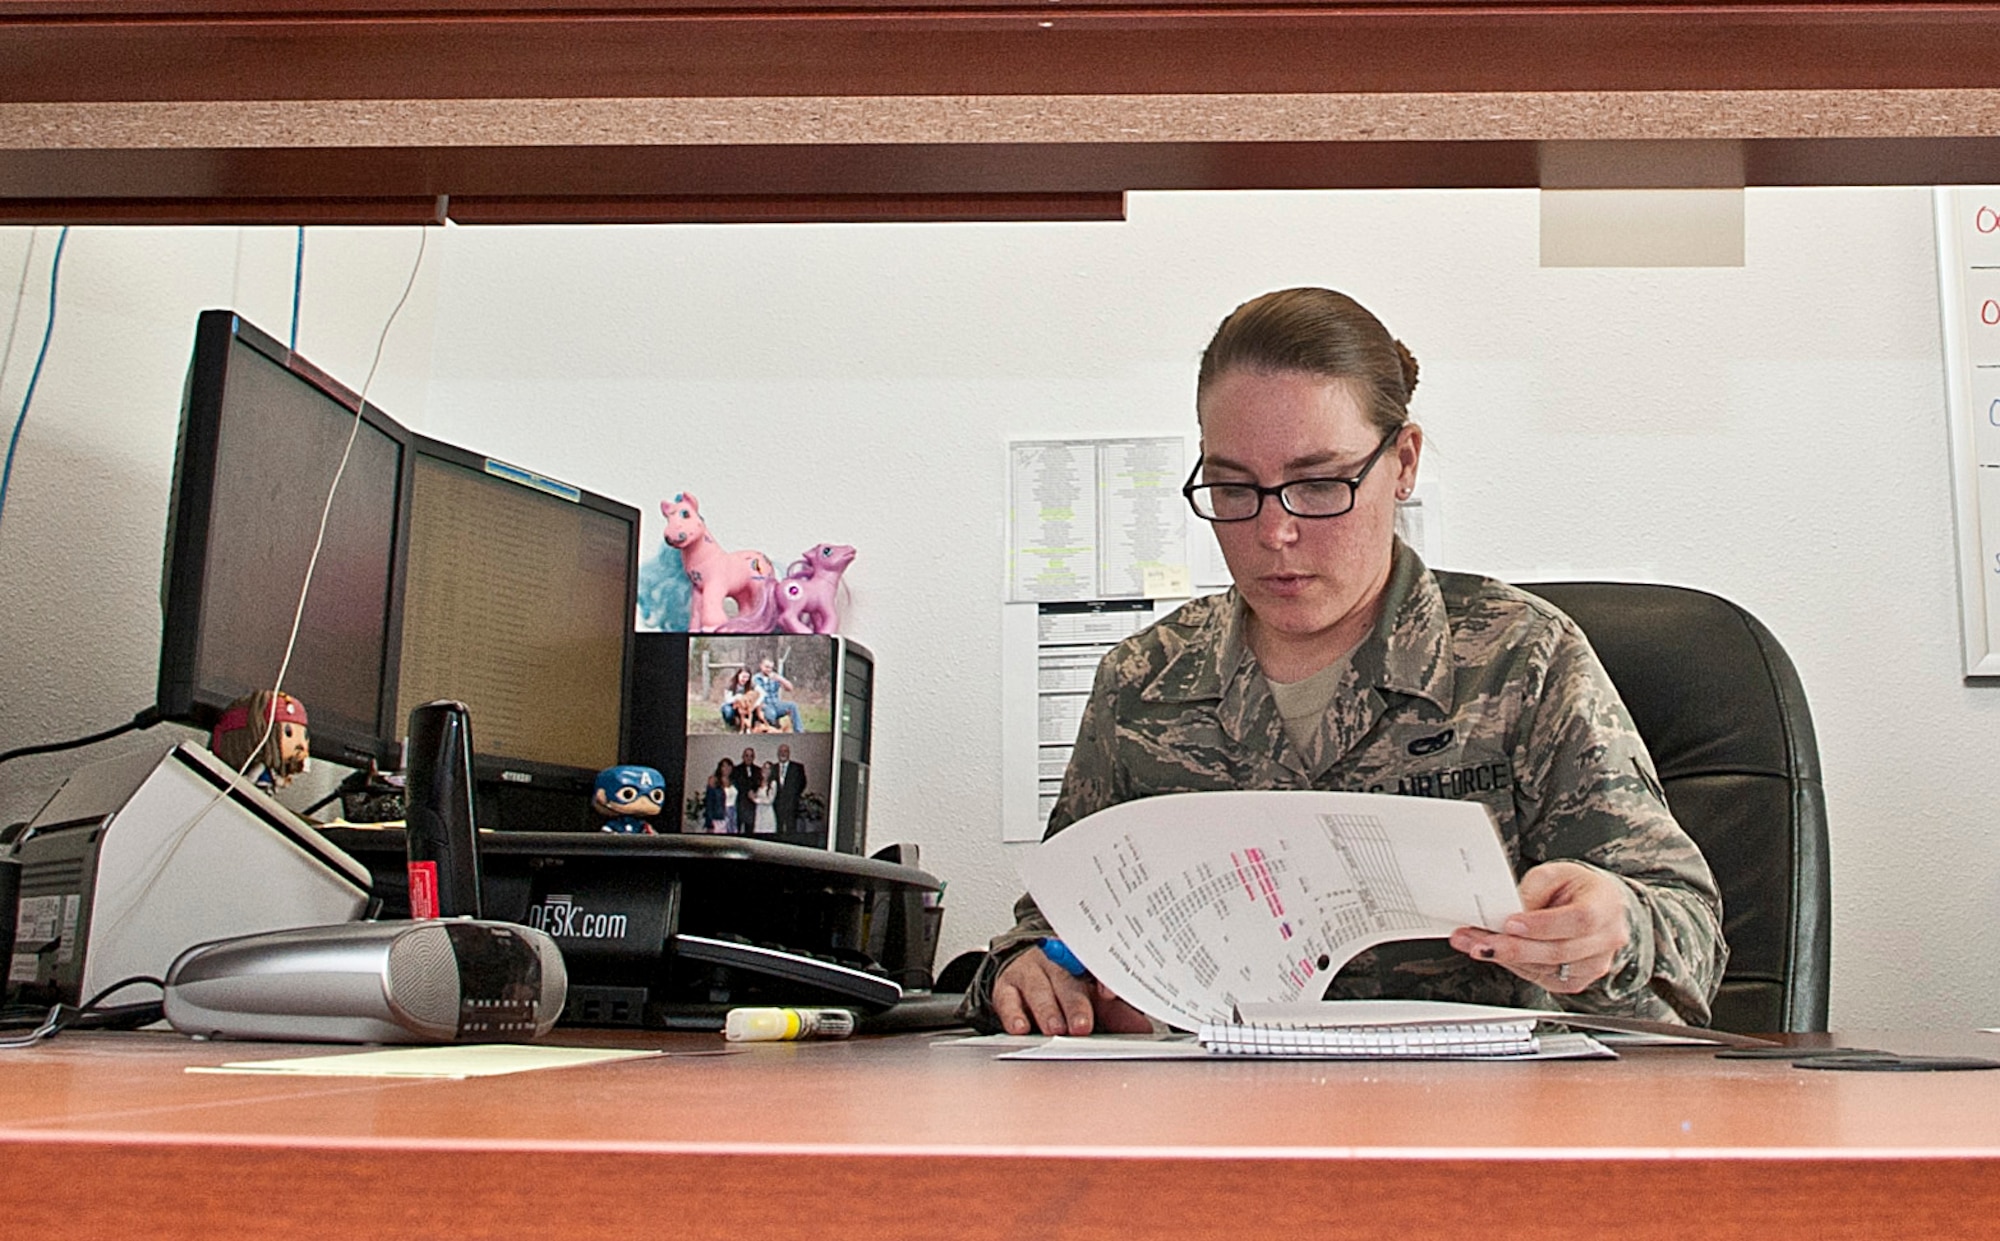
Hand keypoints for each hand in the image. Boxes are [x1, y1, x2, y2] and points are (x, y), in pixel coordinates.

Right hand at [992, 947, 1152, 1035]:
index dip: (1103, 981)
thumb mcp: (1091, 997)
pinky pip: (1008, 999)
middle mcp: (1056, 965)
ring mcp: (1030, 974)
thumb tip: (1143, 1029)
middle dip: (1074, 1005)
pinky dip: (1014, 1014)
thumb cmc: (1062, 986)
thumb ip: (1115, 1014)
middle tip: (1082, 1025)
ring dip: (1047, 1010)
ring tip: (1054, 1028)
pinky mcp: (1006, 987)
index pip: (1095, 968)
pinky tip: (1020, 1027)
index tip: (1109, 995)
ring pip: (1038, 989)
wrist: (1022, 969)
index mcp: (1082, 964)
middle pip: (1066, 982)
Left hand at [1447, 861, 1629, 994]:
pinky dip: (1514, 966)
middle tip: (1479, 941)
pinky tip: (1493, 953)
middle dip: (1513, 948)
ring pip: (1546, 968)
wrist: (1594, 906)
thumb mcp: (1555, 873)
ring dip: (1505, 958)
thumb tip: (1511, 912)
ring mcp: (1593, 965)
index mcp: (1606, 906)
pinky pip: (1541, 978)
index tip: (1511, 923)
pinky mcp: (1576, 980)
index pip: (1579, 920)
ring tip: (1473, 944)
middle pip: (1559, 951)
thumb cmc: (1575, 887)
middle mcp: (1606, 940)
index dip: (1544, 925)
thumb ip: (1534, 890)